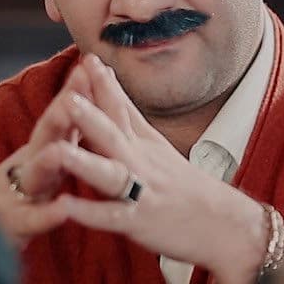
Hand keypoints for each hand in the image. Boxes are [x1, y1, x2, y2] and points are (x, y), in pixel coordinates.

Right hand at [0, 65, 92, 247]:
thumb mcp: (37, 169)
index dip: (75, 93)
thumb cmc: (9, 202)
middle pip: (46, 134)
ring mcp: (17, 196)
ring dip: (47, 158)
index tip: (92, 64)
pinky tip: (61, 209)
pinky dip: (46, 215)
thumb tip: (75, 109)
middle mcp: (28, 169)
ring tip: (62, 146)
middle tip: (82, 80)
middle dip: (64, 107)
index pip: (60, 120)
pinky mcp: (11, 228)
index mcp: (39, 155)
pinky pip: (30, 221)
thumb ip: (54, 142)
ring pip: (35, 174)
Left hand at [53, 54, 269, 283]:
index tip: (86, 57)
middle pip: (113, 135)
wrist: (226, 227)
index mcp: (144, 145)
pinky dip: (88, 212)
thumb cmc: (187, 187)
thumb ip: (131, 117)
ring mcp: (141, 193)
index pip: (123, 108)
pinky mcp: (139, 223)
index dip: (104, 84)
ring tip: (57, 150)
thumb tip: (109, 82)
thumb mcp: (158, 147)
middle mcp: (141, 164)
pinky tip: (65, 206)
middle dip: (90, 115)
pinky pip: (111, 217)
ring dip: (83, 162)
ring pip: (110, 174)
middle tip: (68, 94)